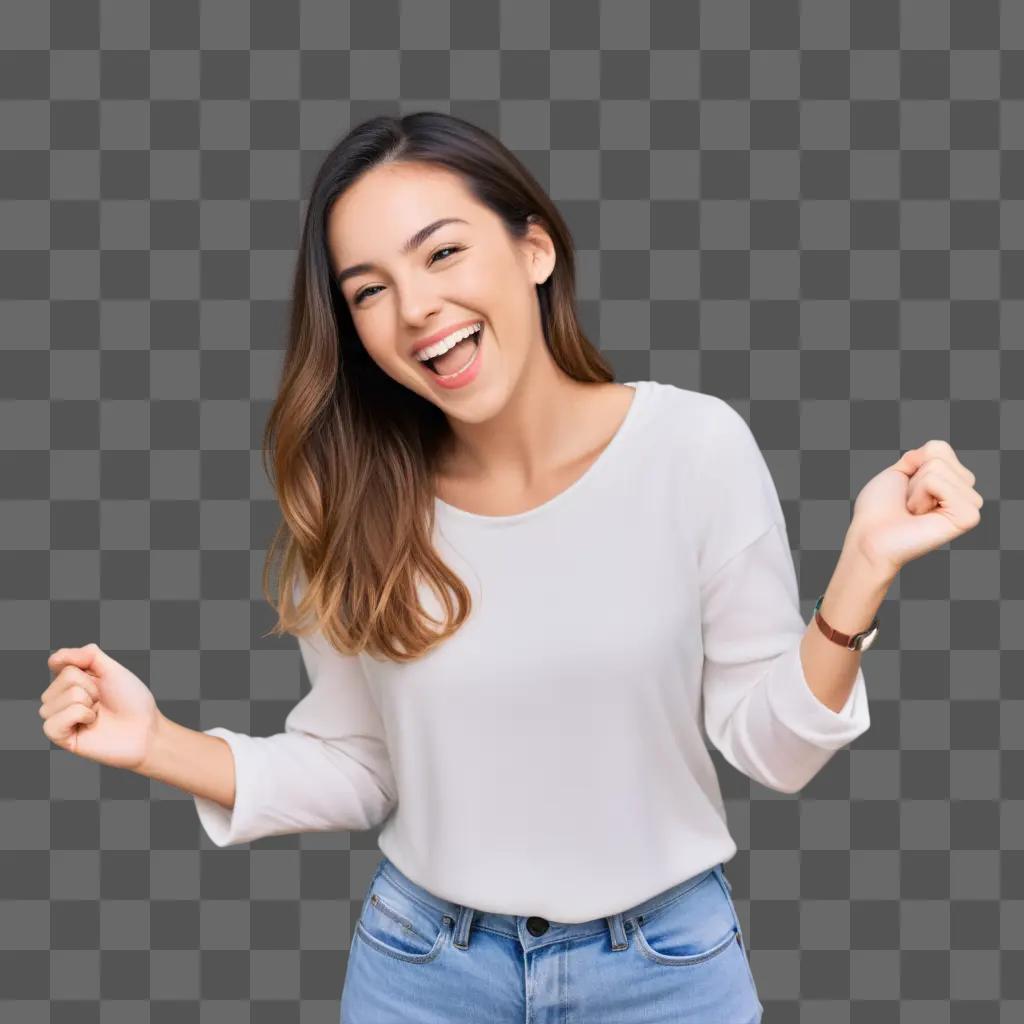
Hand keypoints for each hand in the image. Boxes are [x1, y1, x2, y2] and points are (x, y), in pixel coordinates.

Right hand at [41, 643, 161, 770]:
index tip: (100, 676)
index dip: (81, 664)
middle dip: (89, 685)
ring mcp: (61, 718)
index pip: (57, 662)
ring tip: (98, 712)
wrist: (146, 729)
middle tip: (103, 699)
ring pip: (52, 699)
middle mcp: (63, 698)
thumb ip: (87, 655)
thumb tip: (54, 656)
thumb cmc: (132, 701)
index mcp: (73, 680)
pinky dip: (77, 716)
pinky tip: (90, 723)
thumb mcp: (113, 670)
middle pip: (60, 678)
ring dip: (84, 701)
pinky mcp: (61, 738)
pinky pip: (50, 723)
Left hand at [847, 439, 983, 579]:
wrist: (870, 538)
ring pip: (938, 467)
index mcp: (950, 484)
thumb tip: (936, 448)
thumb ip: (919, 456)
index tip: (905, 490)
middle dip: (915, 476)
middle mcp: (964, 494)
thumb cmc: (878, 511)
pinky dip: (921, 495)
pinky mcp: (968, 517)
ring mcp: (969, 506)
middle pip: (939, 456)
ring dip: (916, 488)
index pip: (939, 448)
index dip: (913, 464)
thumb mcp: (897, 473)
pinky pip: (940, 483)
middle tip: (908, 503)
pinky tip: (921, 517)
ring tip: (913, 512)